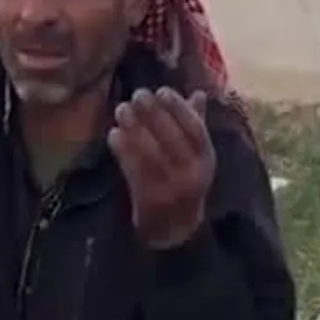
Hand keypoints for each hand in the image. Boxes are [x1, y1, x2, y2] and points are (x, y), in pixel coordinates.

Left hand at [107, 86, 215, 248]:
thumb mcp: (197, 157)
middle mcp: (191, 175)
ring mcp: (169, 189)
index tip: (162, 90)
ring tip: (121, 109)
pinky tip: (112, 134)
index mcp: (206, 160)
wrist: (175, 229)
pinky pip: (133, 170)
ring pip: (150, 153)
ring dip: (134, 128)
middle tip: (137, 94)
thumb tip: (199, 93)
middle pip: (172, 139)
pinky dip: (122, 151)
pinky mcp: (148, 199)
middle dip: (153, 114)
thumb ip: (197, 124)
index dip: (179, 108)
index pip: (196, 129)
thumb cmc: (185, 182)